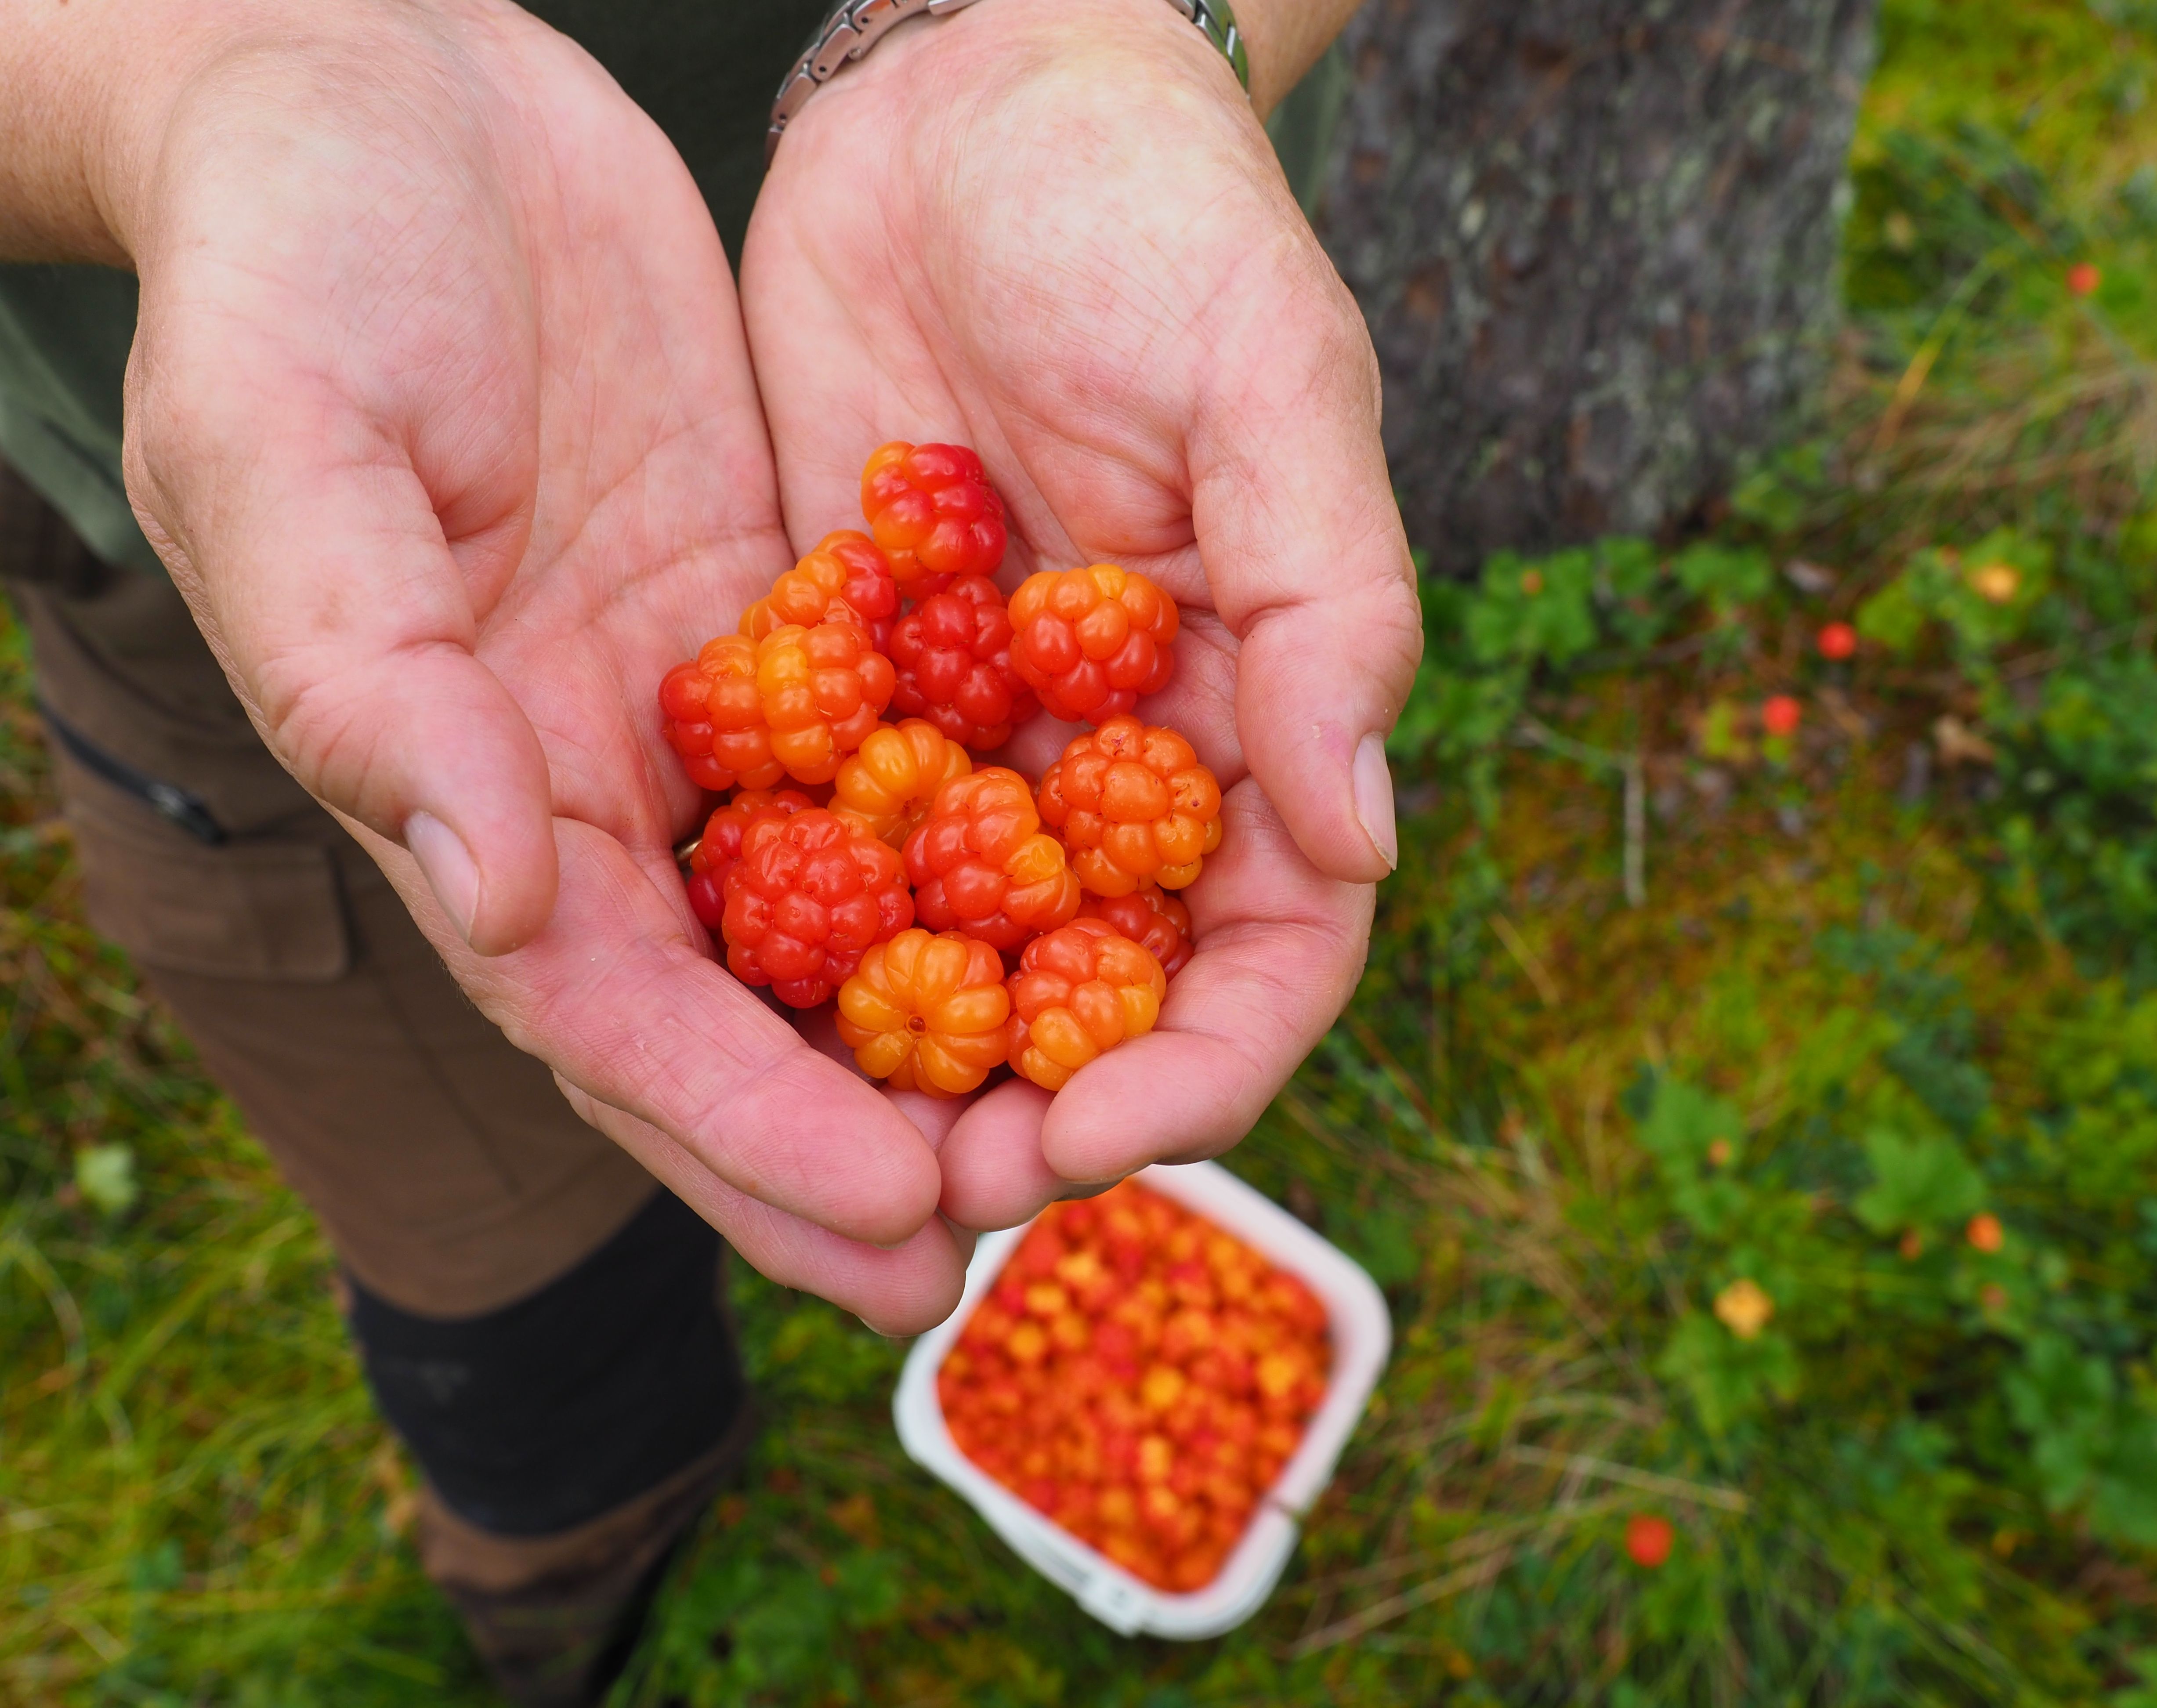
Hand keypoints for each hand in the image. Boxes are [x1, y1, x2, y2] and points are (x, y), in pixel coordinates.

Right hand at [92, 1, 965, 1328]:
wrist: (383, 95)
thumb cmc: (293, 258)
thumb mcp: (289, 450)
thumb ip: (374, 683)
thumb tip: (497, 893)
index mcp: (463, 779)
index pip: (613, 1010)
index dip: (745, 1125)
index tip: (886, 1213)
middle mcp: (583, 775)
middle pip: (730, 1006)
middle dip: (848, 1136)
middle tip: (985, 1250)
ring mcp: (685, 702)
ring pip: (823, 911)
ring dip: (930, 1028)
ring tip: (1064, 1133)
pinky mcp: (770, 612)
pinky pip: (884, 755)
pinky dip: (964, 849)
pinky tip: (1076, 924)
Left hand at [748, 0, 1422, 1227]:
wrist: (968, 93)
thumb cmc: (1158, 214)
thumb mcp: (1273, 384)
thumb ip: (1325, 609)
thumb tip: (1355, 839)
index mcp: (1251, 716)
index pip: (1260, 953)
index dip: (1191, 1072)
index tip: (1089, 1142)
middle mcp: (1118, 758)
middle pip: (1095, 994)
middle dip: (1024, 1110)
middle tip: (920, 1191)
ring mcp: (978, 734)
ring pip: (949, 953)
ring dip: (889, 1066)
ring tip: (804, 1150)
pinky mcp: (848, 681)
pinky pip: (818, 840)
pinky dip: (780, 932)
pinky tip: (702, 999)